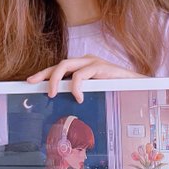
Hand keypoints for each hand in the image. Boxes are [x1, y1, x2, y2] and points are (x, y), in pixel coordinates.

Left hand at [27, 55, 144, 102]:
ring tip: (52, 93)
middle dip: (44, 74)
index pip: (58, 68)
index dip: (43, 74)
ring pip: (66, 65)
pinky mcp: (101, 66)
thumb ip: (79, 94)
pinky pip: (82, 74)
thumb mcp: (94, 94)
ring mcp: (93, 62)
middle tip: (33, 85)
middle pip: (59, 64)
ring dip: (56, 79)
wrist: (139, 88)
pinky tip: (78, 96)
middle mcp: (85, 62)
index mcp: (82, 68)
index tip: (29, 82)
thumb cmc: (116, 92)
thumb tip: (60, 106)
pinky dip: (76, 86)